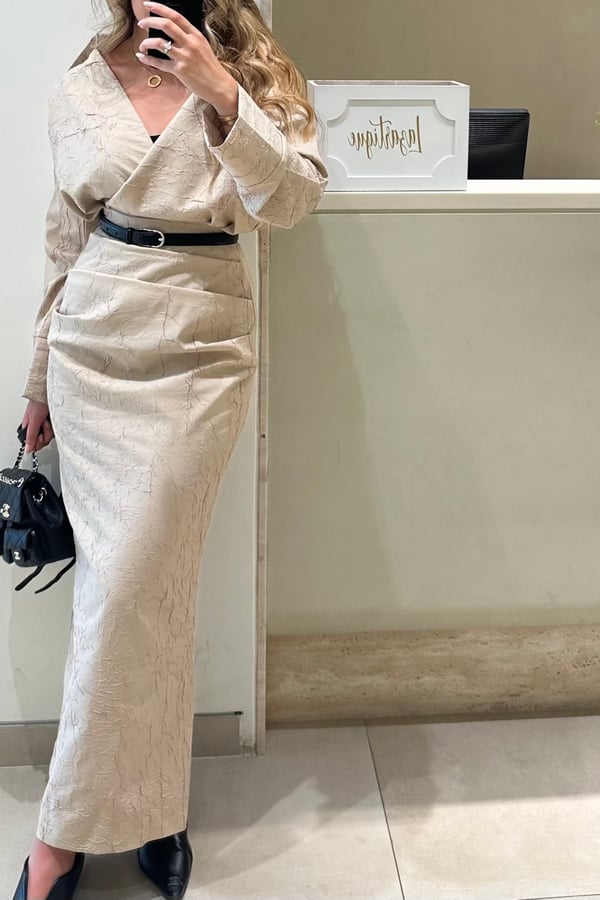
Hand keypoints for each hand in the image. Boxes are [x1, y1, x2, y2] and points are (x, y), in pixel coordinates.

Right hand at [21, 401, 53, 453]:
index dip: (38, 443)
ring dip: (50, 428)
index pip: (33, 443)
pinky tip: (53, 419)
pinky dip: (56, 425)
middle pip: (43, 441)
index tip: (40, 437)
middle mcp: (37, 428)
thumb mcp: (34, 421)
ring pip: (50, 436)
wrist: (48, 394)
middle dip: (45, 433)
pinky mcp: (54, 423)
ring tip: (48, 419)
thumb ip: (31, 436)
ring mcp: (46, 426)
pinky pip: (56, 430)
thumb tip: (28, 449)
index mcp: (29, 428)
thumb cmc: (38, 403)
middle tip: (45, 424)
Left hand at [136, 1, 239, 115]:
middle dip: (150, 21)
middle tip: (141, 23)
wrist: (219, 86)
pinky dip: (148, 59)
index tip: (148, 4)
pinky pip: (159, 63)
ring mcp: (185, 57)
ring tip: (142, 45)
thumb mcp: (203, 47)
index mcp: (195, 35)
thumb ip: (189, 38)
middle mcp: (190, 43)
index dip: (160, 8)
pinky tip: (142, 57)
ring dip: (146, 42)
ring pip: (159, 43)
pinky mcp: (180, 71)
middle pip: (166, 25)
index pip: (176, 16)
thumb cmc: (210, 68)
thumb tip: (174, 32)